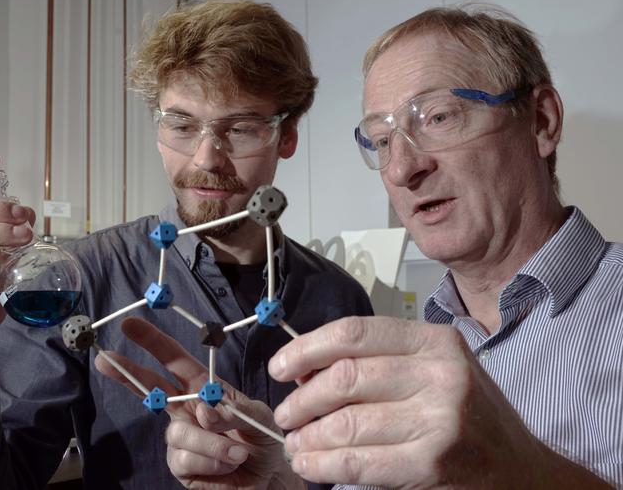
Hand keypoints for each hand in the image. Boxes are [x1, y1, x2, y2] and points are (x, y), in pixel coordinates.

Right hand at [95, 317, 303, 489]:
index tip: (130, 325)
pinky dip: (212, 462)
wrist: (270, 479)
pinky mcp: (181, 466)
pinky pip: (185, 459)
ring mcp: (181, 438)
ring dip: (211, 443)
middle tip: (105, 358)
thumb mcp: (259, 416)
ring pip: (178, 433)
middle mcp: (187, 410)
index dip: (153, 342)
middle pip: (151, 387)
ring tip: (238, 452)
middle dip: (128, 372)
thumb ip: (233, 410)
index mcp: (204, 387)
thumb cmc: (264, 440)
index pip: (174, 360)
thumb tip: (203, 411)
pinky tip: (228, 465)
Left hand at [268, 316, 611, 488]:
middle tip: (285, 414)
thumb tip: (305, 371)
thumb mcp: (433, 370)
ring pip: (346, 423)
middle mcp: (439, 373)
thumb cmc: (467, 413)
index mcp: (435, 340)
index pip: (355, 333)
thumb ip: (380, 362)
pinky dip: (323, 464)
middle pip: (345, 377)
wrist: (520, 467)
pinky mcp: (432, 462)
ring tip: (295, 442)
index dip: (307, 348)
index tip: (280, 366)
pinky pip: (358, 462)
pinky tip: (309, 464)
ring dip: (308, 436)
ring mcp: (439, 419)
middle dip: (302, 399)